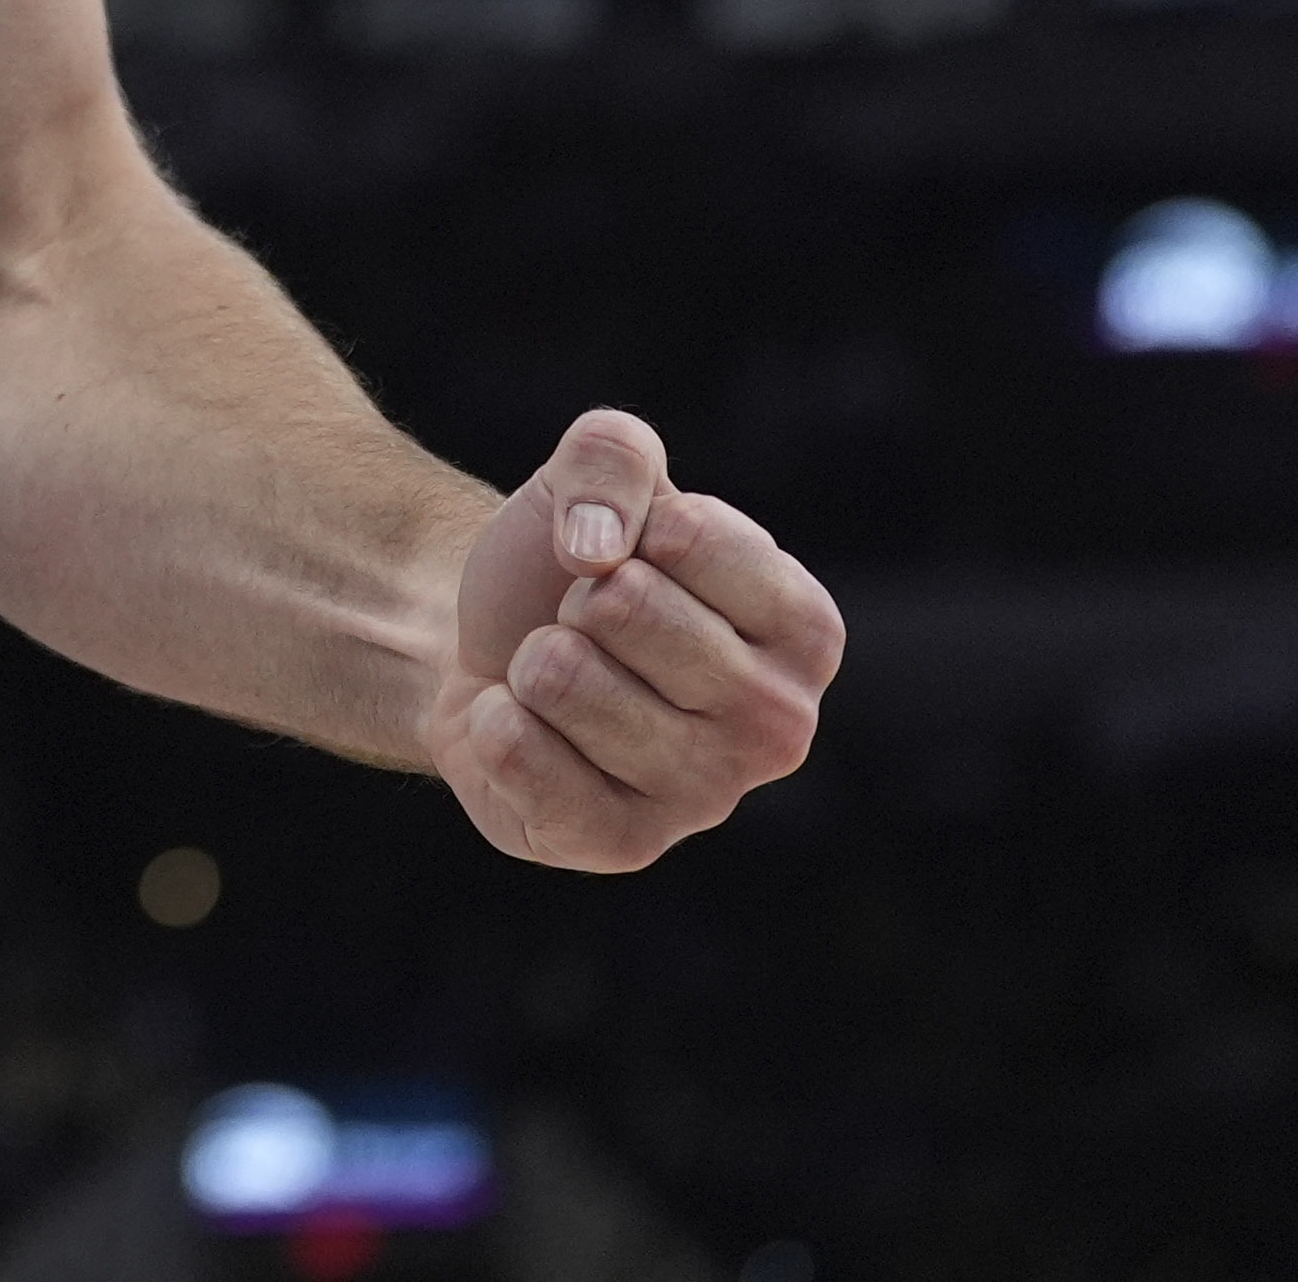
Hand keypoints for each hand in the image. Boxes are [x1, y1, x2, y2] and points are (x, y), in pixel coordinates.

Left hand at [425, 408, 839, 871]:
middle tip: (588, 628)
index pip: (687, 537)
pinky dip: (491, 721)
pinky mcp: (620, 844)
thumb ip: (613, 453)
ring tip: (558, 678)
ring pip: (562, 677)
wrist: (495, 649)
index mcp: (806, 629)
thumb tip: (593, 549)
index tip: (635, 559)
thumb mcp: (596, 472)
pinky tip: (521, 728)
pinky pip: (516, 751)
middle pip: (624, 608)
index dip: (627, 528)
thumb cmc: (575, 562)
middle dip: (577, 598)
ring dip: (533, 659)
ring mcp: (706, 796)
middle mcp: (779, 725)